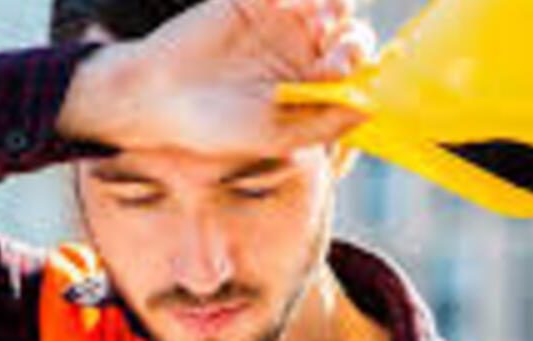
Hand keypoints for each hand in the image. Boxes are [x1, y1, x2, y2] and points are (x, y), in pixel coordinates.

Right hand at [57, 0, 375, 156]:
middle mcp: (304, 55)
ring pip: (332, 5)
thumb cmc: (215, 126)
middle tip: (334, 44)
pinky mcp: (260, 0)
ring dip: (335, 6)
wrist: (157, 95)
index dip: (359, 69)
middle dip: (352, 39)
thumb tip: (375, 105)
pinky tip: (281, 4)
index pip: (356, 76)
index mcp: (311, 91)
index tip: (337, 69)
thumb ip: (326, 123)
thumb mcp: (276, 135)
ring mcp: (284, 24)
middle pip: (351, 36)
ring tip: (318, 15)